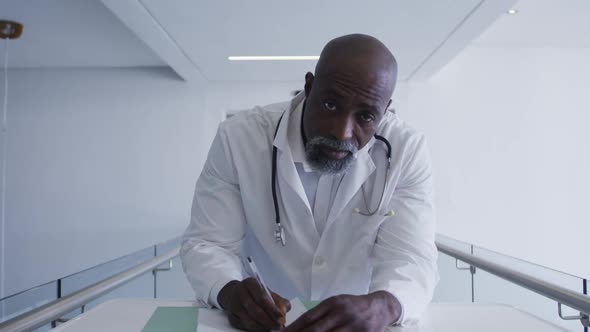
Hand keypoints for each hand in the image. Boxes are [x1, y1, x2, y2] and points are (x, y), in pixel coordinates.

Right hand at [218, 278, 290, 330]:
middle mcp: (240, 293)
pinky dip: (255, 330)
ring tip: (272, 330)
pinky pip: (244, 326)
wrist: (235, 294)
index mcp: (250, 283)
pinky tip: (263, 330)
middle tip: (278, 327)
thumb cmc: (255, 293)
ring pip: (249, 321)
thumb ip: (279, 301)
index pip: (262, 298)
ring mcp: (234, 305)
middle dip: (269, 321)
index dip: (273, 310)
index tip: (282, 319)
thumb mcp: (267, 292)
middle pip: (255, 311)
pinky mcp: (231, 317)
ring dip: (262, 328)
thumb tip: (283, 313)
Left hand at [284, 291, 400, 331]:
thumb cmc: (353, 306)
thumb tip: (297, 326)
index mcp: (332, 303)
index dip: (294, 328)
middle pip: (316, 330)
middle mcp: (341, 313)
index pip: (308, 318)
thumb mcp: (337, 303)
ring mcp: (351, 326)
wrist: (380, 307)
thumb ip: (320, 313)